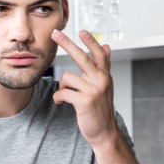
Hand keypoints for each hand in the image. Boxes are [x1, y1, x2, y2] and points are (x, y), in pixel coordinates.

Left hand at [51, 29, 117, 146]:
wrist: (105, 132)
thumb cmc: (101, 108)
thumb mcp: (105, 85)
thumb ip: (104, 66)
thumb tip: (107, 45)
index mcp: (105, 76)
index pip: (99, 54)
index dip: (91, 41)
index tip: (82, 31)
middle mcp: (101, 81)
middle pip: (82, 57)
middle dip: (67, 43)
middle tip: (55, 33)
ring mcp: (93, 91)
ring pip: (67, 77)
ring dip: (62, 87)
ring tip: (65, 95)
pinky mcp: (84, 101)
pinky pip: (63, 93)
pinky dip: (58, 97)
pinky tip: (60, 102)